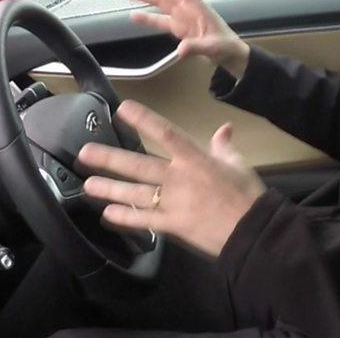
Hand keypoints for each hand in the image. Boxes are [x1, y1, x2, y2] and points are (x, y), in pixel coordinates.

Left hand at [77, 100, 265, 257]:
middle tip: (86, 153)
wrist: (253, 230)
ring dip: (110, 188)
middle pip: (139, 165)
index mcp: (196, 158)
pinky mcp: (173, 225)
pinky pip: (145, 220)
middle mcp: (180, 178)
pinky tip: (108, 215)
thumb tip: (224, 128)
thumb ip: (224, 146)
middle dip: (110, 159)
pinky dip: (126, 218)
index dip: (142, 120)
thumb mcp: (238, 164)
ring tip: (88, 185)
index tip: (122, 109)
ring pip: (136, 193)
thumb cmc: (247, 195)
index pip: (165, 133)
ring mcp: (174, 202)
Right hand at [126, 0, 249, 77]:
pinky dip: (147, 18)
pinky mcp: (178, 28)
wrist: (229, 54)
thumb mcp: (213, 47)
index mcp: (198, 7)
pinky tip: (134, 15)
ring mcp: (182, 18)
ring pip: (160, 3)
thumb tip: (181, 50)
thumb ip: (196, 47)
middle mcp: (188, 9)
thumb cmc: (225, 46)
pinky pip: (160, 20)